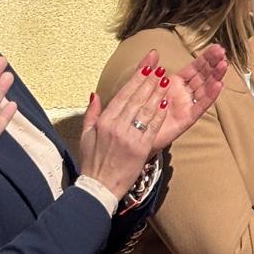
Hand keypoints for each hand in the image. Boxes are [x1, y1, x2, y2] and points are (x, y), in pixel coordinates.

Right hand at [80, 67, 172, 197]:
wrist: (99, 187)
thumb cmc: (93, 161)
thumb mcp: (86, 135)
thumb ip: (92, 113)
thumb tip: (95, 94)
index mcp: (104, 121)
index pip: (123, 94)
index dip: (136, 79)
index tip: (146, 67)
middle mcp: (116, 126)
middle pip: (136, 98)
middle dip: (149, 81)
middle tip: (160, 67)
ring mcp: (128, 137)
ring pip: (146, 110)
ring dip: (157, 94)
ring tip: (166, 80)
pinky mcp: (140, 148)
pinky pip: (152, 127)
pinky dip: (159, 114)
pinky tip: (166, 103)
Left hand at [124, 47, 228, 153]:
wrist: (133, 133)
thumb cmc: (138, 110)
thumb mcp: (141, 85)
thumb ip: (146, 68)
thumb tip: (154, 51)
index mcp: (175, 83)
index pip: (195, 68)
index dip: (206, 58)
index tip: (217, 47)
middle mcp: (184, 93)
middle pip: (203, 76)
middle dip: (214, 64)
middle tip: (222, 52)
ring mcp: (187, 105)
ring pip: (205, 88)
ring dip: (216, 76)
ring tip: (223, 65)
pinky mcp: (187, 118)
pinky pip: (201, 105)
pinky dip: (210, 95)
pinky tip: (218, 85)